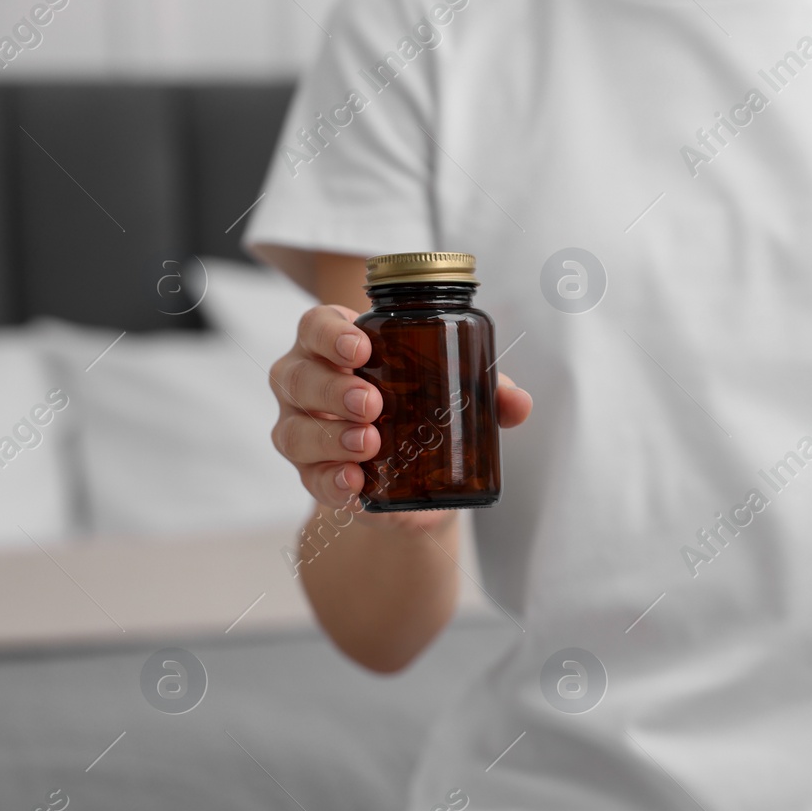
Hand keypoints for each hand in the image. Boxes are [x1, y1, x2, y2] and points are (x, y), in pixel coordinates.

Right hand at [267, 304, 532, 532]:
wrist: (417, 480)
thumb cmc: (425, 410)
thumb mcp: (459, 395)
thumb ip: (488, 393)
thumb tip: (518, 403)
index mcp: (338, 348)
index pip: (316, 326)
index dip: (330, 334)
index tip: (362, 350)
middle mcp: (308, 383)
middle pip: (297, 375)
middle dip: (333, 388)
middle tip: (372, 403)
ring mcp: (303, 429)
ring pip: (293, 430)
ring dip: (330, 436)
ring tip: (369, 444)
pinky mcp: (313, 474)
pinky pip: (309, 479)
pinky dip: (331, 482)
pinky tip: (354, 485)